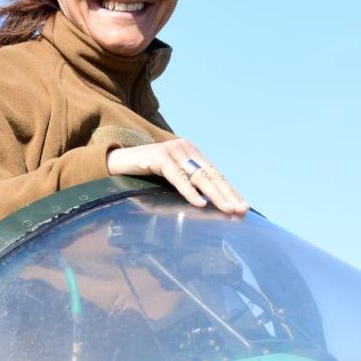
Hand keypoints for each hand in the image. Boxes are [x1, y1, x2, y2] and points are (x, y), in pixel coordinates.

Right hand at [106, 139, 248, 214]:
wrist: (116, 161)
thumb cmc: (143, 173)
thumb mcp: (169, 177)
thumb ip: (186, 183)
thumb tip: (206, 204)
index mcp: (192, 153)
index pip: (216, 174)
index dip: (230, 191)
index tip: (244, 208)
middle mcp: (186, 149)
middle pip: (211, 175)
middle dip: (228, 194)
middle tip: (241, 211)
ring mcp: (173, 151)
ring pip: (199, 177)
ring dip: (215, 195)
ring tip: (227, 209)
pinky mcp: (159, 156)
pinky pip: (178, 178)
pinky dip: (190, 192)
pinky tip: (200, 203)